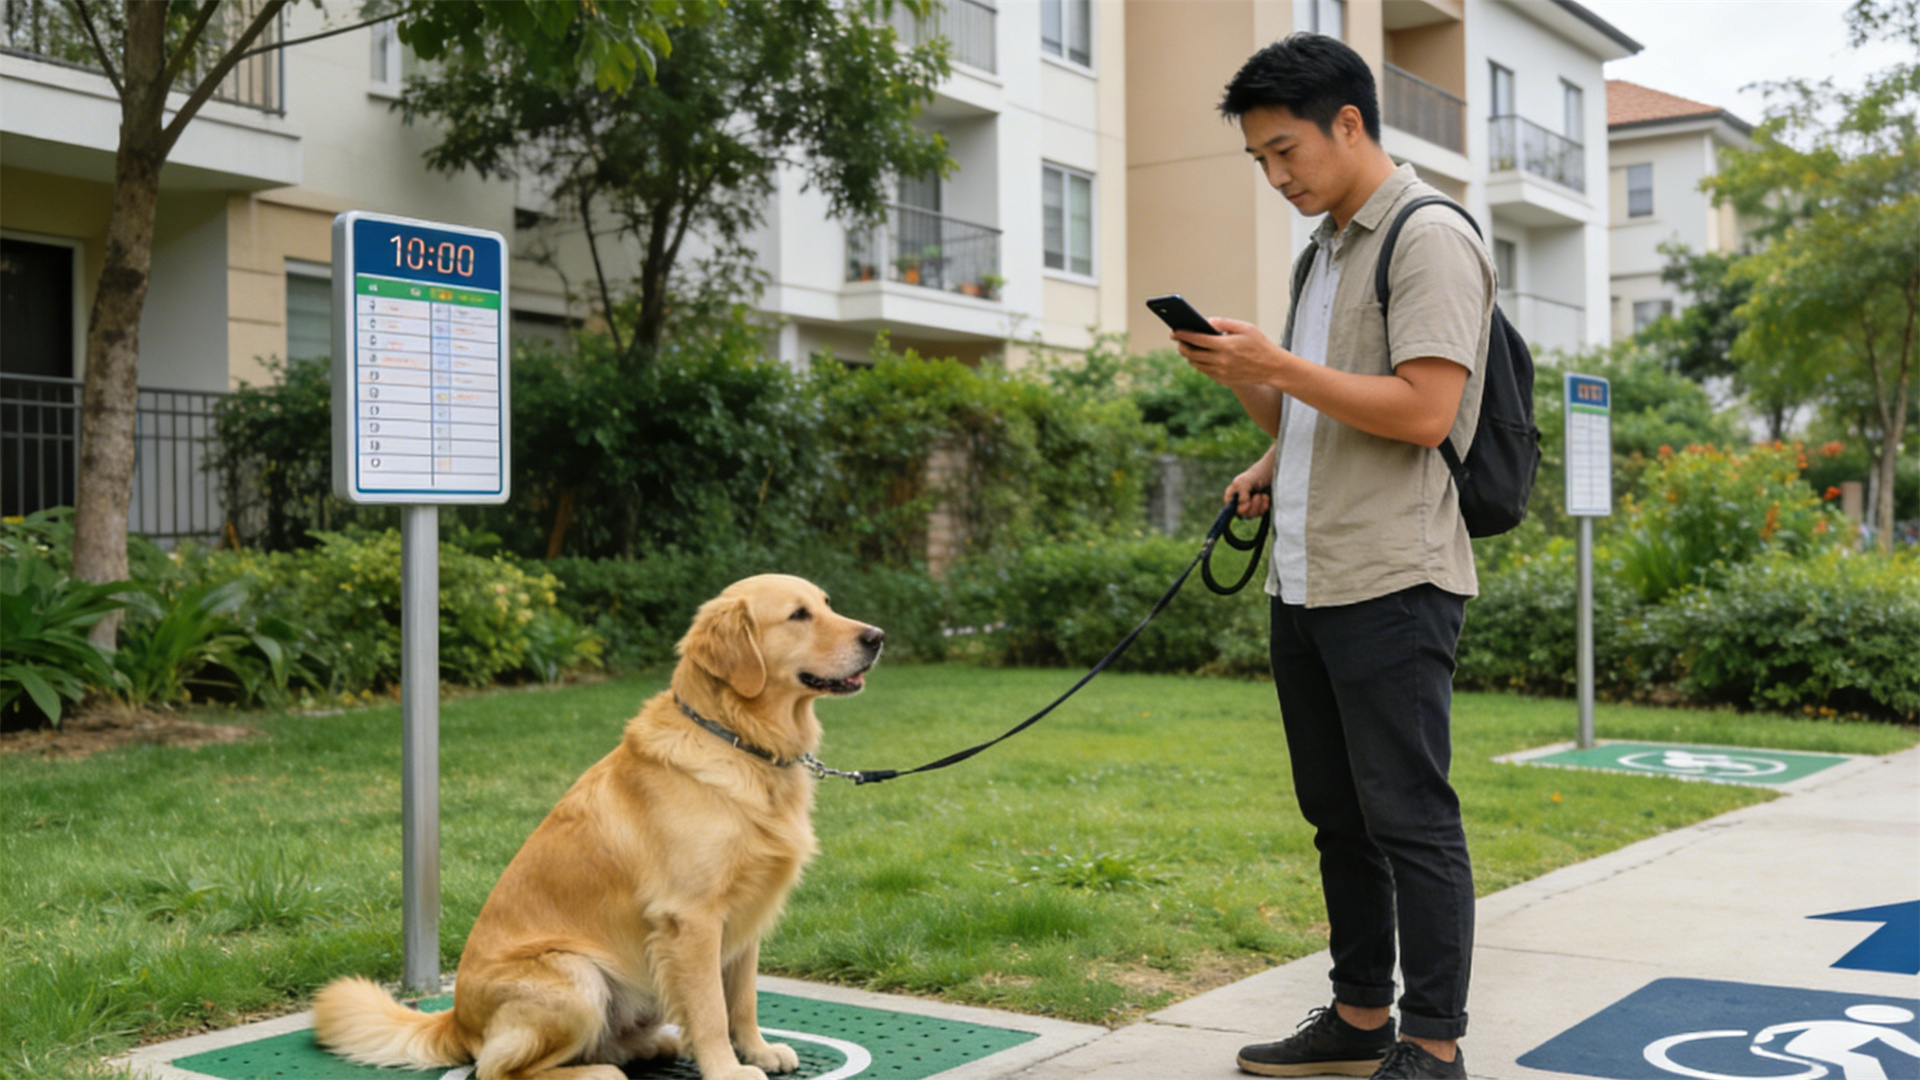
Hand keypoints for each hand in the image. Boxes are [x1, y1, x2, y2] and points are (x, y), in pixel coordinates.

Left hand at [1174, 318, 1294, 388]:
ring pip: (1196, 364)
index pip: (1197, 339)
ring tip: (1186, 347)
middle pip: (1192, 354)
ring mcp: (1221, 373)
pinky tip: (1198, 356)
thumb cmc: (1259, 344)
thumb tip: (1206, 321)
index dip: (1183, 335)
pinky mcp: (1222, 380)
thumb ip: (1224, 323)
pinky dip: (1199, 363)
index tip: (1174, 331)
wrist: (1272, 368)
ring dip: (1189, 355)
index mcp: (1225, 346)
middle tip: (1177, 339)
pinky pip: (1205, 371)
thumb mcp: (1245, 328)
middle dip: (1182, 346)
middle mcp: (1221, 361)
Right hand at [1223, 465, 1270, 518]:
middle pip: (1243, 514)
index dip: (1241, 507)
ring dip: (1259, 504)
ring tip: (1261, 494)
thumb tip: (1243, 503)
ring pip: (1252, 515)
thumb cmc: (1249, 478)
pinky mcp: (1255, 511)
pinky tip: (1265, 497)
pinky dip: (1265, 504)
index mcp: (1229, 498)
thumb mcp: (1244, 482)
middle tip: (1257, 495)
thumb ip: (1242, 492)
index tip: (1249, 501)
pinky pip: (1260, 513)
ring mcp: (1246, 510)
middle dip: (1253, 505)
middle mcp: (1236, 505)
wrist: (1261, 477)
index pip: (1231, 510)